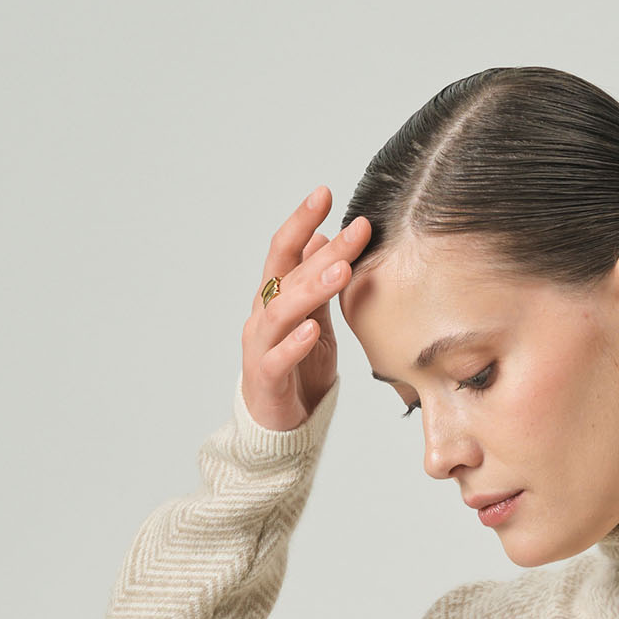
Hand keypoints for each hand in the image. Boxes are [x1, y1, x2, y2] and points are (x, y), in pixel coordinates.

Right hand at [239, 188, 371, 431]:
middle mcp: (263, 316)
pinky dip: (294, 343)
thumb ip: (316, 284)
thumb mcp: (314, 320)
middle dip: (323, 250)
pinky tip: (312, 329)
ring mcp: (261, 347)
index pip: (285, 250)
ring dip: (311, 288)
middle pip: (288, 274)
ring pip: (281, 312)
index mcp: (276, 297)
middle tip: (357, 229)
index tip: (326, 193)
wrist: (280, 426)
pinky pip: (278, 359)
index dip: (303, 221)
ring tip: (341, 271)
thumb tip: (326, 239)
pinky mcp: (266, 380)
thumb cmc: (299, 371)